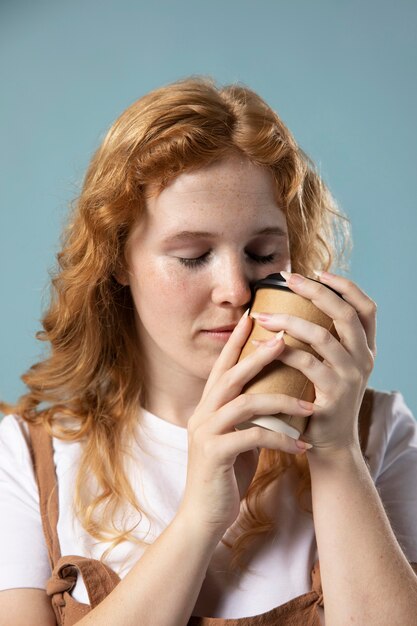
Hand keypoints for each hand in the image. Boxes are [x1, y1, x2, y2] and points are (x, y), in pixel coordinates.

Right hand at [178, 310, 314, 539]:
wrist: (203, 516)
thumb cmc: (225, 474)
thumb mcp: (237, 438)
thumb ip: (248, 417)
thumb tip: (276, 397)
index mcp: (208, 407)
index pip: (222, 368)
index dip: (236, 342)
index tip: (254, 318)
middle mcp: (202, 414)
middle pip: (230, 375)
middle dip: (257, 355)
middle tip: (283, 339)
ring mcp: (205, 433)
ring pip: (244, 403)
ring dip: (280, 401)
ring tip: (309, 403)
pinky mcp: (214, 455)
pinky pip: (252, 438)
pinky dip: (280, 438)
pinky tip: (302, 445)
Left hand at [251, 271, 376, 454]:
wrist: (329, 443)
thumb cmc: (322, 398)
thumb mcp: (334, 367)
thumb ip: (326, 340)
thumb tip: (297, 304)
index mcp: (365, 348)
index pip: (366, 308)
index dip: (345, 286)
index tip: (319, 272)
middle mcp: (363, 359)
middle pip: (346, 313)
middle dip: (316, 291)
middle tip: (288, 278)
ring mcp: (351, 377)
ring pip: (322, 336)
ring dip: (288, 320)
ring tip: (262, 314)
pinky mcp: (333, 395)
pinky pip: (305, 364)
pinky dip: (279, 350)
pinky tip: (259, 344)